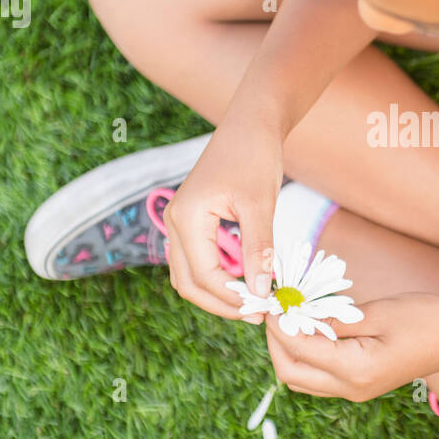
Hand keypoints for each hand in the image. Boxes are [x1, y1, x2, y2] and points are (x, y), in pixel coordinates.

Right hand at [161, 120, 283, 319]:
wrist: (250, 124)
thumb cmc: (255, 156)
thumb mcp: (260, 204)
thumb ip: (258, 248)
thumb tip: (260, 291)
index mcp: (186, 217)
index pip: (204, 275)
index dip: (232, 298)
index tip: (264, 308)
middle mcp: (174, 222)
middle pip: (188, 283)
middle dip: (221, 304)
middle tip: (257, 314)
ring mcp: (180, 223)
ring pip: (189, 276)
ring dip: (217, 294)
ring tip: (252, 302)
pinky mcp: (192, 223)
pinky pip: (196, 261)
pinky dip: (216, 278)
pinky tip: (245, 282)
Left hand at [263, 293, 438, 401]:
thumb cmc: (426, 318)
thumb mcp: (375, 313)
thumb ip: (331, 319)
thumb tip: (292, 316)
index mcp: (354, 371)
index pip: (297, 349)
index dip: (277, 323)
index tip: (271, 297)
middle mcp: (351, 389)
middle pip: (290, 372)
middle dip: (275, 340)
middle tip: (274, 307)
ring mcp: (356, 391)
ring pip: (301, 378)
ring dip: (288, 349)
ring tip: (290, 315)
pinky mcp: (361, 385)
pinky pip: (319, 377)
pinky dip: (306, 354)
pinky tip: (311, 327)